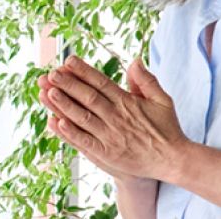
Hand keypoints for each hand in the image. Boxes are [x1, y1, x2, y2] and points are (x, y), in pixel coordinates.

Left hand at [37, 56, 191, 183]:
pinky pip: (85, 141)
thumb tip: (135, 60)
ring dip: (64, 105)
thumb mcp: (163, 100)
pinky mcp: (107, 154)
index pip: (101, 82)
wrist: (173, 160)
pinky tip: (56, 122)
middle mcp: (116, 117)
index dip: (83, 71)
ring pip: (82, 117)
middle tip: (50, 74)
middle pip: (88, 97)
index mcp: (127, 102)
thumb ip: (147, 80)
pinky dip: (70, 133)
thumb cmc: (166, 128)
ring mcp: (110, 136)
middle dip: (68, 84)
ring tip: (47, 92)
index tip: (67, 61)